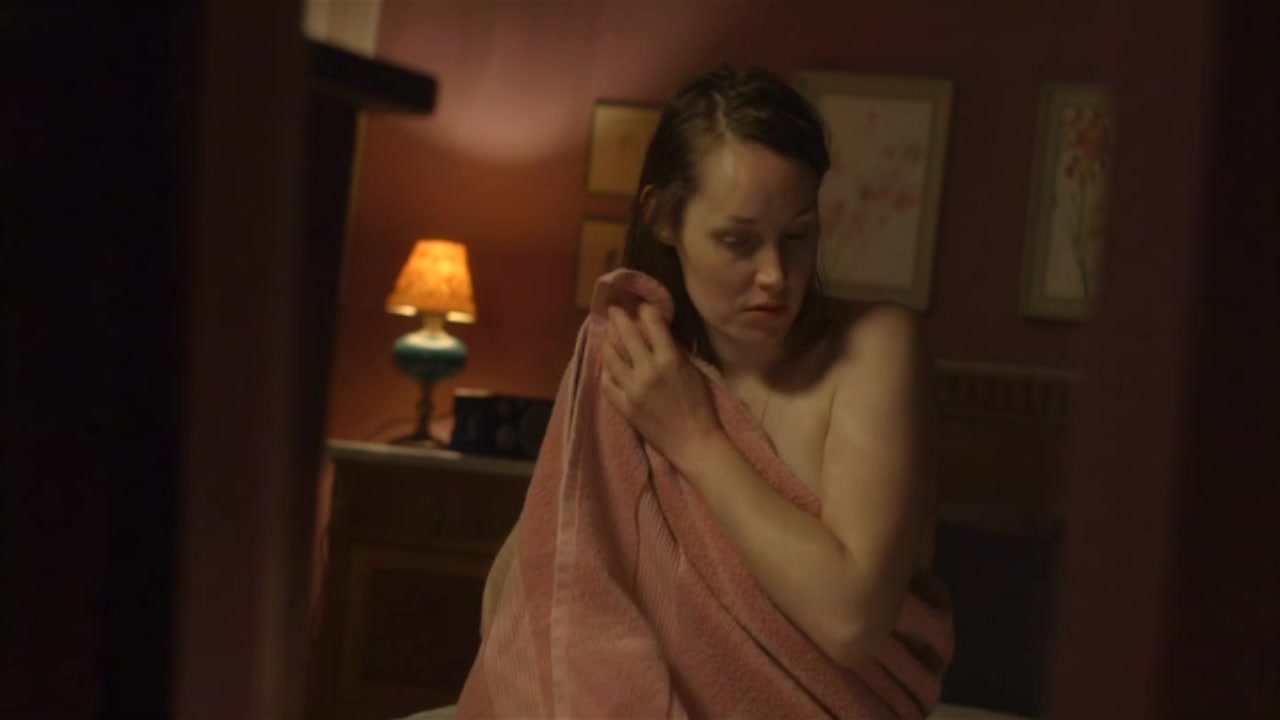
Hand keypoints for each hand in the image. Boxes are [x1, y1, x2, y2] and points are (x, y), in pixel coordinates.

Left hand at [601, 303, 721, 467]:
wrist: (694, 441)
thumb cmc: (701, 406)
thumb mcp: (693, 372)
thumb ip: (675, 352)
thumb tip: (659, 334)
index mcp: (669, 359)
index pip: (652, 323)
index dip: (645, 310)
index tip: (641, 306)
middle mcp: (648, 370)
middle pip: (626, 334)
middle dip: (618, 317)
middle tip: (614, 309)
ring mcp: (633, 389)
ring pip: (611, 357)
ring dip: (608, 344)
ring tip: (606, 338)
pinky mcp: (624, 406)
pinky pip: (608, 384)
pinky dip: (607, 373)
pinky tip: (608, 369)